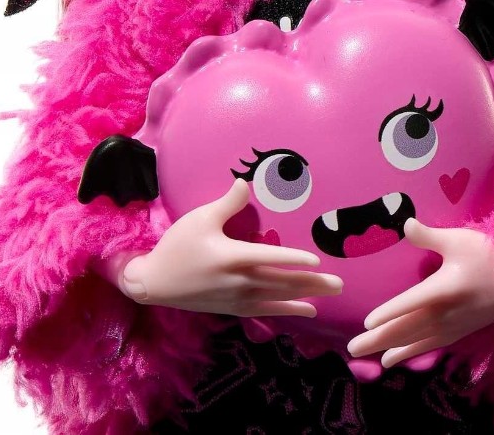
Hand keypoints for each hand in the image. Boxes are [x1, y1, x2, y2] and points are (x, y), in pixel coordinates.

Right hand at [116, 178, 342, 318]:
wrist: (155, 283)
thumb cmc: (178, 246)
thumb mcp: (201, 219)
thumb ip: (228, 203)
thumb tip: (246, 183)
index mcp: (232, 257)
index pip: (271, 258)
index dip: (295, 260)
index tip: (318, 261)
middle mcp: (239, 281)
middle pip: (282, 282)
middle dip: (312, 283)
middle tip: (339, 284)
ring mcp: (237, 298)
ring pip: (278, 298)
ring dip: (305, 296)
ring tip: (328, 296)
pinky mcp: (233, 308)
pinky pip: (266, 311)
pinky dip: (287, 310)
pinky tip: (305, 310)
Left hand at [346, 218, 493, 369]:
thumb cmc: (490, 253)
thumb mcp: (458, 240)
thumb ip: (428, 236)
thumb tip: (405, 223)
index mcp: (443, 289)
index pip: (408, 305)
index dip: (387, 314)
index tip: (366, 322)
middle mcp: (446, 313)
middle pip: (406, 329)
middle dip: (378, 340)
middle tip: (352, 349)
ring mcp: (454, 326)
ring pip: (417, 342)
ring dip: (392, 350)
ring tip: (372, 359)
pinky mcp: (461, 331)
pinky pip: (432, 346)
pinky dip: (414, 353)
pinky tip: (400, 358)